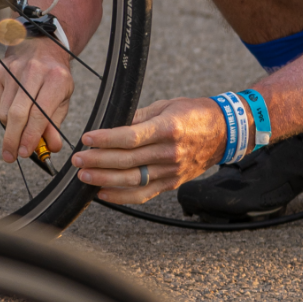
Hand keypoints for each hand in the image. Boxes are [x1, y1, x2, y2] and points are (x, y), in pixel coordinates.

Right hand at [0, 39, 73, 163]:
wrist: (42, 47)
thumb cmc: (54, 78)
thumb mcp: (63, 100)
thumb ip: (55, 125)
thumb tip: (50, 148)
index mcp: (55, 78)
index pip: (40, 114)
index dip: (31, 137)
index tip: (25, 153)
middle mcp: (33, 70)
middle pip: (17, 114)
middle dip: (13, 139)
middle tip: (11, 156)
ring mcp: (12, 68)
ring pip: (4, 111)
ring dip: (9, 127)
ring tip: (19, 125)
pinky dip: (1, 113)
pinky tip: (11, 108)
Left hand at [72, 97, 226, 202]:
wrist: (224, 132)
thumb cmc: (194, 114)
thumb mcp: (167, 105)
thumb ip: (140, 117)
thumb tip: (114, 124)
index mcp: (168, 128)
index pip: (131, 137)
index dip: (106, 139)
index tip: (87, 138)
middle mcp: (169, 153)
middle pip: (128, 161)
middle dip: (99, 161)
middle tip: (78, 159)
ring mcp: (171, 171)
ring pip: (133, 180)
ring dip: (105, 180)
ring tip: (84, 176)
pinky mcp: (171, 183)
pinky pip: (144, 193)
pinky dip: (122, 196)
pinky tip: (104, 193)